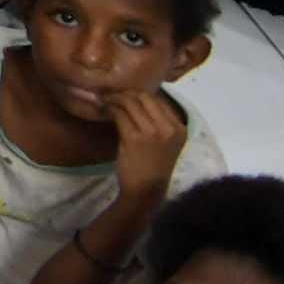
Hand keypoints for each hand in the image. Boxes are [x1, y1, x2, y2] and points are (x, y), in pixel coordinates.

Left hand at [110, 83, 191, 201]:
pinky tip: (104, 110)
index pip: (159, 100)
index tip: (125, 94)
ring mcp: (153, 133)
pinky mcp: (135, 139)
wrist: (147, 190)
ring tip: (106, 100)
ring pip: (130, 103)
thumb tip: (133, 97)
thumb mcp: (163, 141)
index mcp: (179, 128)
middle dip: (126, 93)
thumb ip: (154, 121)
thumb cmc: (153, 165)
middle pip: (144, 97)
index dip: (139, 94)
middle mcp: (169, 128)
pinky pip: (119, 114)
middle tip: (112, 95)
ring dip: (115, 99)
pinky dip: (110, 109)